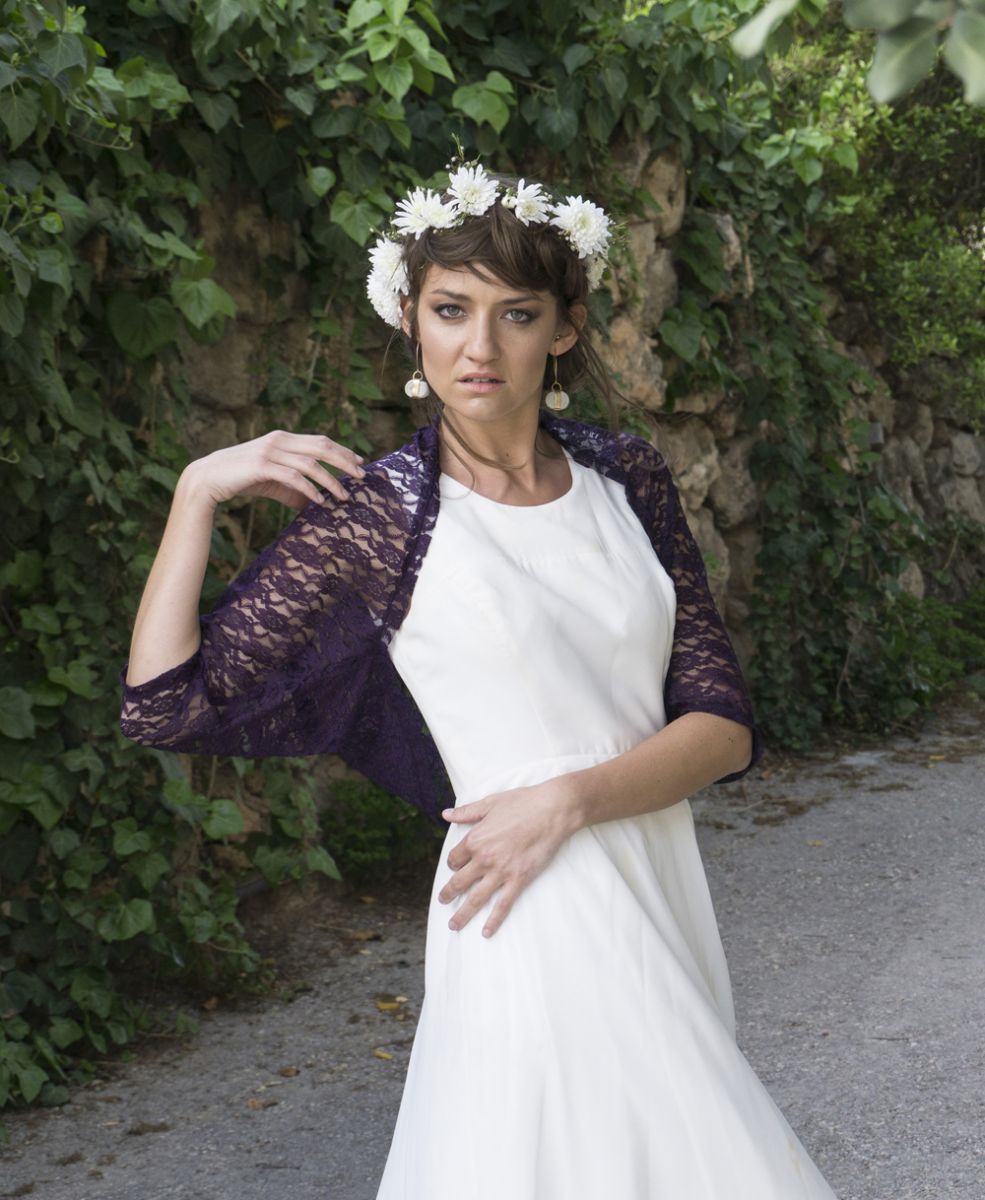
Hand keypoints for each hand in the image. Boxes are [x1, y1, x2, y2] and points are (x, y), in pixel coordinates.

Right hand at [181, 429, 366, 510]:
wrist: (208, 479)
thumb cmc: (242, 479)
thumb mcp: (273, 482)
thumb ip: (295, 490)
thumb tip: (318, 504)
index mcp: (283, 439)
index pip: (320, 441)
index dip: (342, 450)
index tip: (360, 462)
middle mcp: (279, 440)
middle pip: (321, 446)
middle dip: (345, 461)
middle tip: (361, 476)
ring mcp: (270, 451)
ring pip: (310, 464)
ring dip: (330, 481)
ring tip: (344, 496)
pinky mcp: (261, 466)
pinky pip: (293, 477)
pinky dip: (309, 490)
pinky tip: (320, 502)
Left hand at [438, 774, 581, 938]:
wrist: (551, 810)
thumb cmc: (522, 802)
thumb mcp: (490, 803)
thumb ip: (466, 812)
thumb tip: (446, 814)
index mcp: (475, 839)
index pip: (455, 859)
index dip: (453, 864)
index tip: (456, 867)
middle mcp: (484, 858)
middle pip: (459, 882)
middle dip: (448, 894)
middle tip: (443, 901)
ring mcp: (501, 872)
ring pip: (475, 899)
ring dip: (462, 914)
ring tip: (453, 925)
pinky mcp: (519, 880)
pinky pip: (502, 905)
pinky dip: (493, 920)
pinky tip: (486, 932)